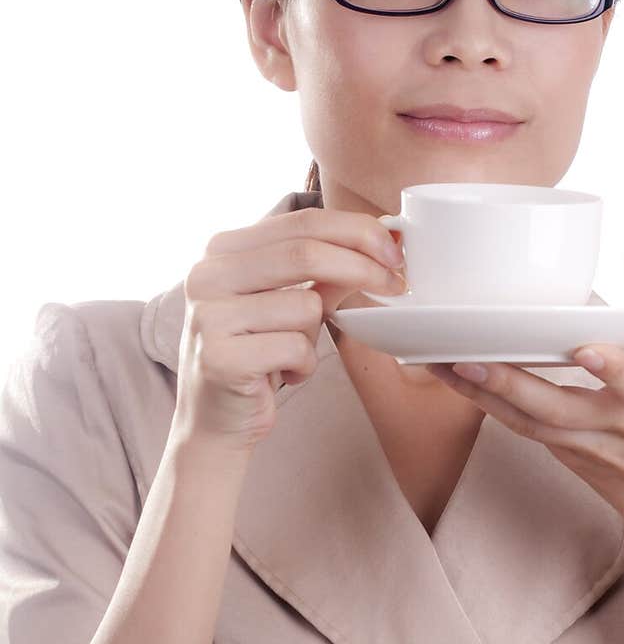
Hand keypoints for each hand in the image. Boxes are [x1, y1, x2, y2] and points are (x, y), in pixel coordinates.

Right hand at [172, 207, 407, 453]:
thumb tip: (380, 243)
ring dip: (315, 337)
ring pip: (306, 307)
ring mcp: (209, 316)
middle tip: (397, 285)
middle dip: (363, 268)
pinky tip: (279, 376)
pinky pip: (296, 348)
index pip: (302, 221)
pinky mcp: (220, 358)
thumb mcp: (289, 303)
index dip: (357, 231)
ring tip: (289, 354)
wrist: (214, 421)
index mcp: (222, 249)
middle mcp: (206, 275)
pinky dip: (303, 366)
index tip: (394, 251)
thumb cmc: (257, 356)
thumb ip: (324, 272)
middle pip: (305, 254)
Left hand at [425, 243, 623, 537]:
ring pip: (528, 422)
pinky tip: (455, 380)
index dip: (613, 368)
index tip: (588, 350)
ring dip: (481, 394)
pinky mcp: (563, 456)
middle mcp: (615, 427)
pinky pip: (522, 428)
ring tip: (440, 363)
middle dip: (511, 385)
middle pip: (557, 409)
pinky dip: (490, 405)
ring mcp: (584, 447)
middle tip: (468, 357)